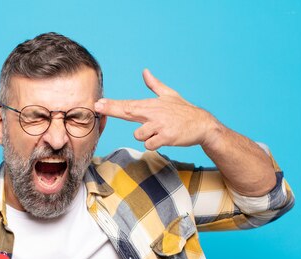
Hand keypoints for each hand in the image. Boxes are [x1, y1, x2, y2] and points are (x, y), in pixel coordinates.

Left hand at [94, 69, 219, 150]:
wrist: (202, 124)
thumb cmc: (184, 111)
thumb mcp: (170, 95)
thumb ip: (154, 85)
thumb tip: (145, 71)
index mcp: (151, 105)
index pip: (128, 104)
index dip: (112, 104)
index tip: (98, 103)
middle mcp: (153, 113)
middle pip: (127, 112)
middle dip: (111, 109)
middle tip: (97, 106)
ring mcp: (160, 125)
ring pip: (139, 135)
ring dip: (146, 137)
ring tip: (160, 131)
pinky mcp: (166, 137)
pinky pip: (150, 144)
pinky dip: (155, 144)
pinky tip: (165, 138)